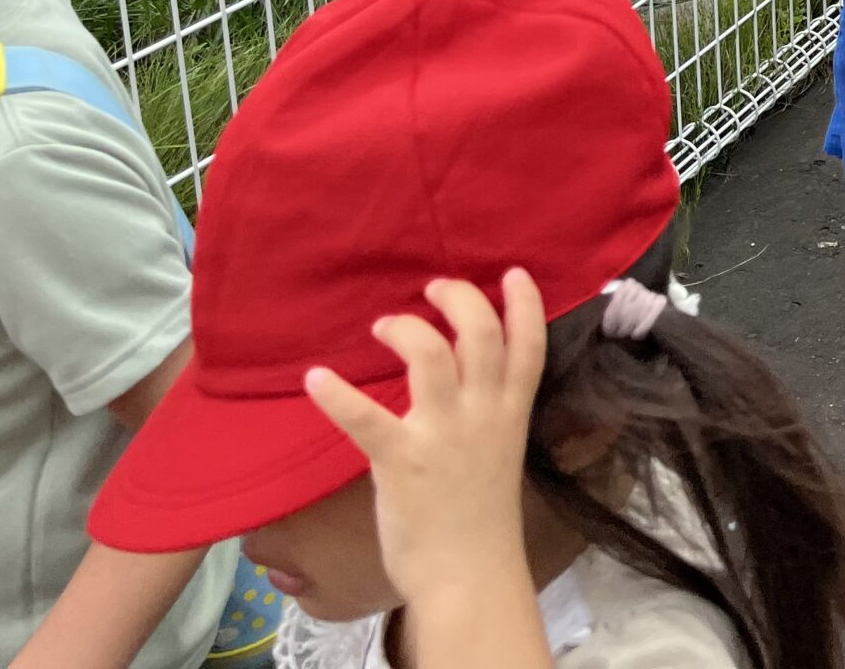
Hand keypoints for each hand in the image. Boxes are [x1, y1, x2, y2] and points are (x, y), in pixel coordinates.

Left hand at [303, 272, 546, 608]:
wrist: (467, 572)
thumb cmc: (479, 515)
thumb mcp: (499, 452)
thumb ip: (486, 412)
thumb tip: (462, 378)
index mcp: (509, 412)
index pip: (528, 345)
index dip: (524, 303)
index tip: (513, 272)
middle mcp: (482, 413)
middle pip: (481, 334)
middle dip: (459, 299)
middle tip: (433, 290)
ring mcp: (442, 434)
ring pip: (432, 355)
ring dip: (405, 329)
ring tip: (383, 325)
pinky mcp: (400, 460)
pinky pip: (365, 418)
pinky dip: (336, 395)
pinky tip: (315, 378)